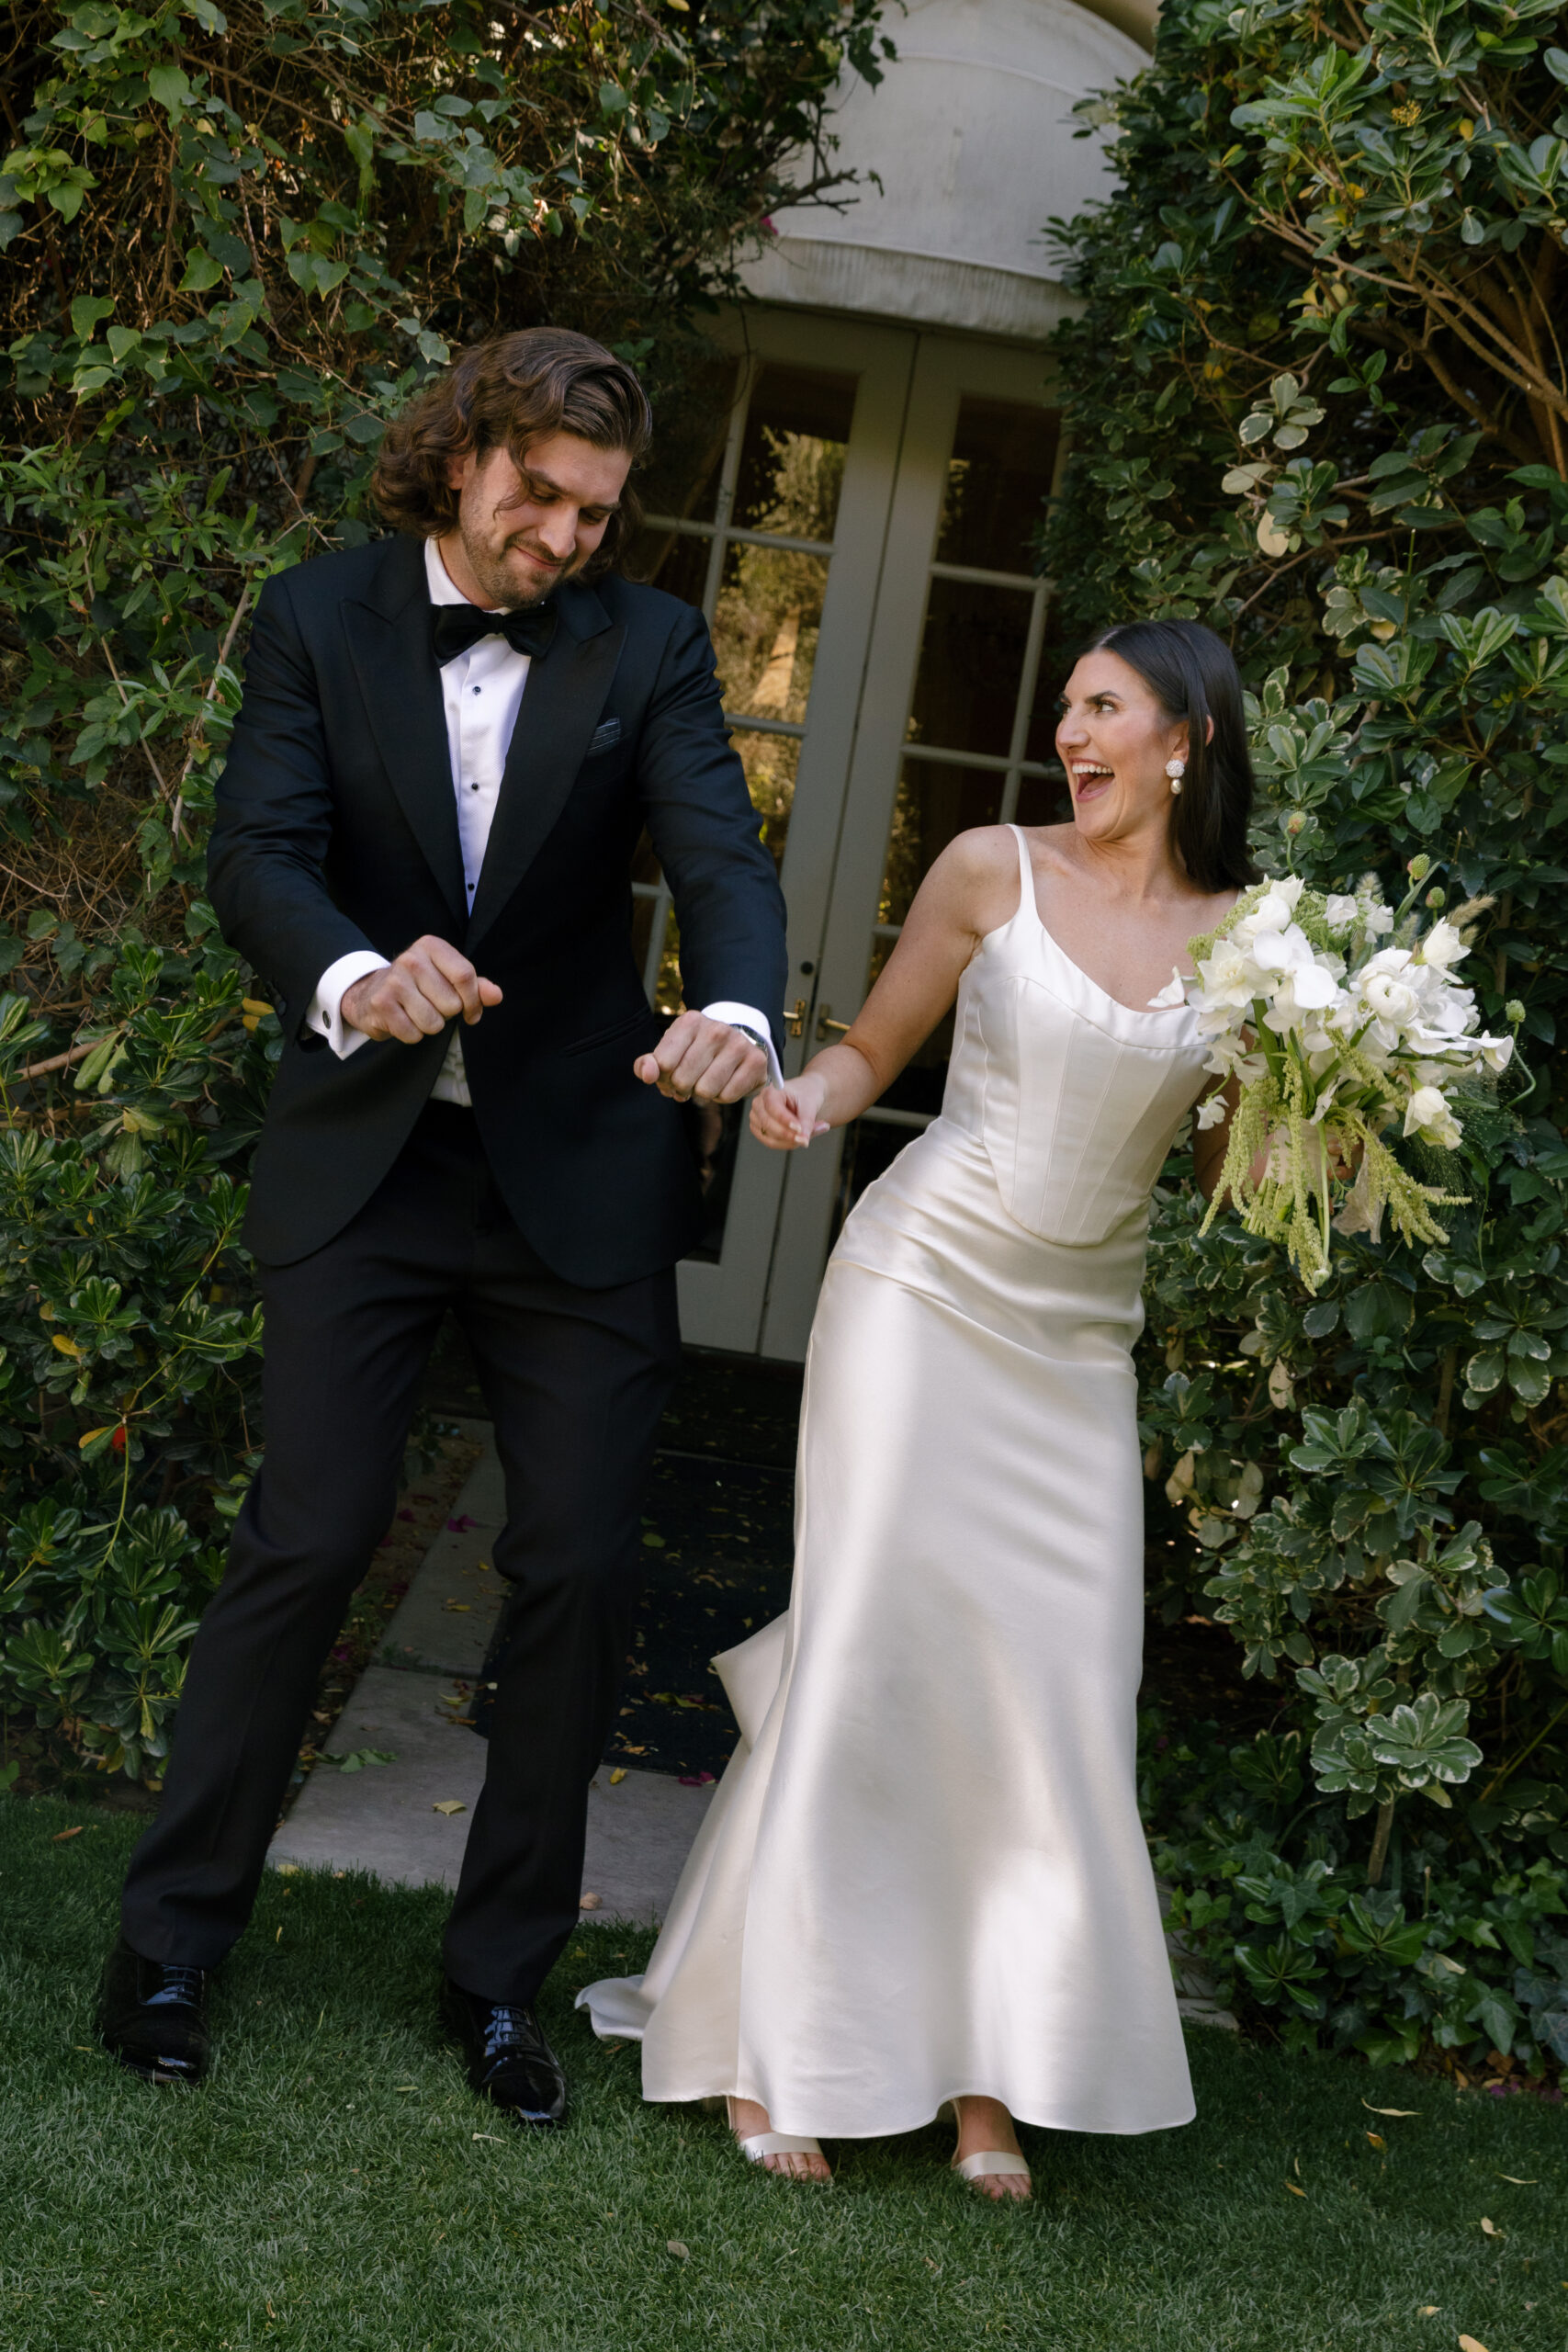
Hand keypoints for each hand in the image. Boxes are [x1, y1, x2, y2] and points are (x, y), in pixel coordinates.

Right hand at [341, 936, 501, 1043]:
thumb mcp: (448, 979)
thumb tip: (496, 995)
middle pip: (452, 1004)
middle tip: (431, 1005)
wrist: (371, 993)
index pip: (465, 976)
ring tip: (416, 1012)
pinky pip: (413, 1034)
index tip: (471, 1013)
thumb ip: (476, 987)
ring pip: (434, 1023)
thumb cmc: (419, 986)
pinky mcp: (381, 1003)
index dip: (474, 1002)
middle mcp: (411, 959)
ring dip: (429, 1026)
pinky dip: (412, 1034)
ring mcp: (394, 981)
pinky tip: (402, 1019)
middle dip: (447, 1014)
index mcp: (431, 947)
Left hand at [634, 1011, 767, 1103]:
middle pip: (683, 1080)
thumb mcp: (669, 1052)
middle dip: (683, 1088)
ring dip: (704, 1093)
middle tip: (691, 1080)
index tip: (672, 1073)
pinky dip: (723, 1096)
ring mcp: (738, 1044)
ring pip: (706, 1091)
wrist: (738, 1043)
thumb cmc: (696, 1051)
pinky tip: (726, 1082)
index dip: (664, 1078)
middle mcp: (716, 1029)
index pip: (663, 1064)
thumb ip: (648, 1065)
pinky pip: (727, 1096)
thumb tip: (647, 1075)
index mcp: (690, 1022)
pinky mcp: (756, 1061)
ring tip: (709, 1080)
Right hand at [749, 1075, 829, 1150]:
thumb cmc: (805, 1095)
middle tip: (804, 1138)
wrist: (804, 1097)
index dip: (785, 1120)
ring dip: (789, 1141)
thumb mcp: (810, 1105)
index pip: (772, 1107)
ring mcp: (757, 1117)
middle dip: (787, 1134)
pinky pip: (770, 1143)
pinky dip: (786, 1144)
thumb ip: (807, 1123)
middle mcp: (759, 1103)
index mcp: (771, 1091)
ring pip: (769, 1136)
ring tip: (805, 1137)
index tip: (799, 1129)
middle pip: (767, 1123)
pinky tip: (797, 1139)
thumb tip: (803, 1140)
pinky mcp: (759, 1129)